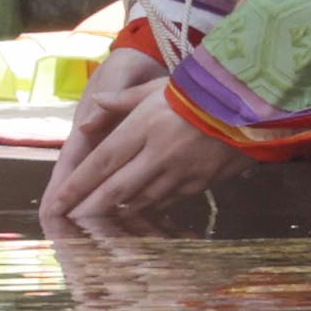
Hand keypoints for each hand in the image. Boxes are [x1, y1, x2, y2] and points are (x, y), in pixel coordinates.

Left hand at [39, 44, 245, 231]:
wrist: (252, 101)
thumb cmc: (198, 89)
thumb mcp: (156, 87)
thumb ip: (120, 103)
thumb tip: (86, 119)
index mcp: (145, 126)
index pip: (102, 161)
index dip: (77, 185)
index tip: (57, 202)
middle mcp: (159, 153)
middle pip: (116, 189)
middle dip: (90, 208)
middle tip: (70, 222)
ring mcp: (182, 171)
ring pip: (141, 199)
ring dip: (118, 210)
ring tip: (98, 219)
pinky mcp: (201, 182)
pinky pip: (168, 200)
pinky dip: (149, 206)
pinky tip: (137, 209)